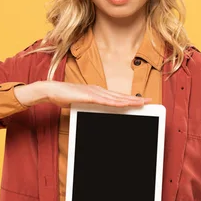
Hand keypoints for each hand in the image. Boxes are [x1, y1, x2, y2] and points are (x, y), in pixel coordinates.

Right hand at [18, 81, 151, 108]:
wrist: (51, 90)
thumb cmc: (64, 96)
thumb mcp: (80, 101)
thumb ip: (90, 105)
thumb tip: (96, 110)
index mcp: (98, 91)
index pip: (117, 96)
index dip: (130, 98)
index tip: (141, 102)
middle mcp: (99, 90)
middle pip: (121, 96)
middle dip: (135, 99)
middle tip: (149, 102)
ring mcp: (94, 92)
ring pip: (116, 98)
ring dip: (130, 101)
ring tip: (142, 104)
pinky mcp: (88, 96)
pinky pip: (105, 101)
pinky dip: (116, 103)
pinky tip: (124, 105)